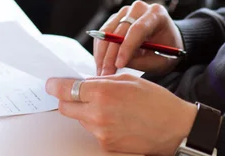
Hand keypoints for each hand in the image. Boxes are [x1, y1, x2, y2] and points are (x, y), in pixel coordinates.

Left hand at [46, 75, 196, 155]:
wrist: (174, 127)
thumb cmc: (155, 100)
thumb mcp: (127, 79)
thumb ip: (102, 80)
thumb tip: (83, 82)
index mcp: (102, 92)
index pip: (66, 89)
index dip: (55, 86)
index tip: (51, 83)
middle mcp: (97, 114)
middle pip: (66, 107)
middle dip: (67, 98)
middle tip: (76, 92)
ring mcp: (101, 132)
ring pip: (80, 118)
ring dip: (85, 110)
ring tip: (107, 104)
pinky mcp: (106, 146)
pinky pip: (92, 130)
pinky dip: (97, 122)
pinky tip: (115, 117)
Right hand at [95, 0, 184, 76]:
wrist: (167, 39)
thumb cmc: (167, 50)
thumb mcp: (161, 60)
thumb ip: (141, 62)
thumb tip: (117, 63)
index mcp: (157, 14)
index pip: (138, 28)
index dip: (127, 47)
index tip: (118, 65)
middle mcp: (139, 8)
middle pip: (120, 30)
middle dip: (111, 55)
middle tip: (106, 75)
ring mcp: (126, 11)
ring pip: (107, 31)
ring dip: (102, 53)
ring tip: (102, 73)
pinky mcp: (116, 18)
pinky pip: (103, 33)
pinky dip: (100, 49)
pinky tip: (101, 64)